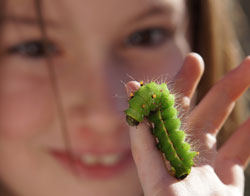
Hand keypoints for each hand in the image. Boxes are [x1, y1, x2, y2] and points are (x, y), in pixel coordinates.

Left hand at [125, 53, 249, 195]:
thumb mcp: (159, 176)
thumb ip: (144, 133)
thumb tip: (132, 87)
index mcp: (164, 153)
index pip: (166, 111)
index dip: (176, 86)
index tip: (191, 61)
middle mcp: (183, 156)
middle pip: (198, 113)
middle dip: (214, 87)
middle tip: (224, 61)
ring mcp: (207, 168)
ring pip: (223, 127)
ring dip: (237, 101)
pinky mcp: (227, 183)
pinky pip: (242, 152)